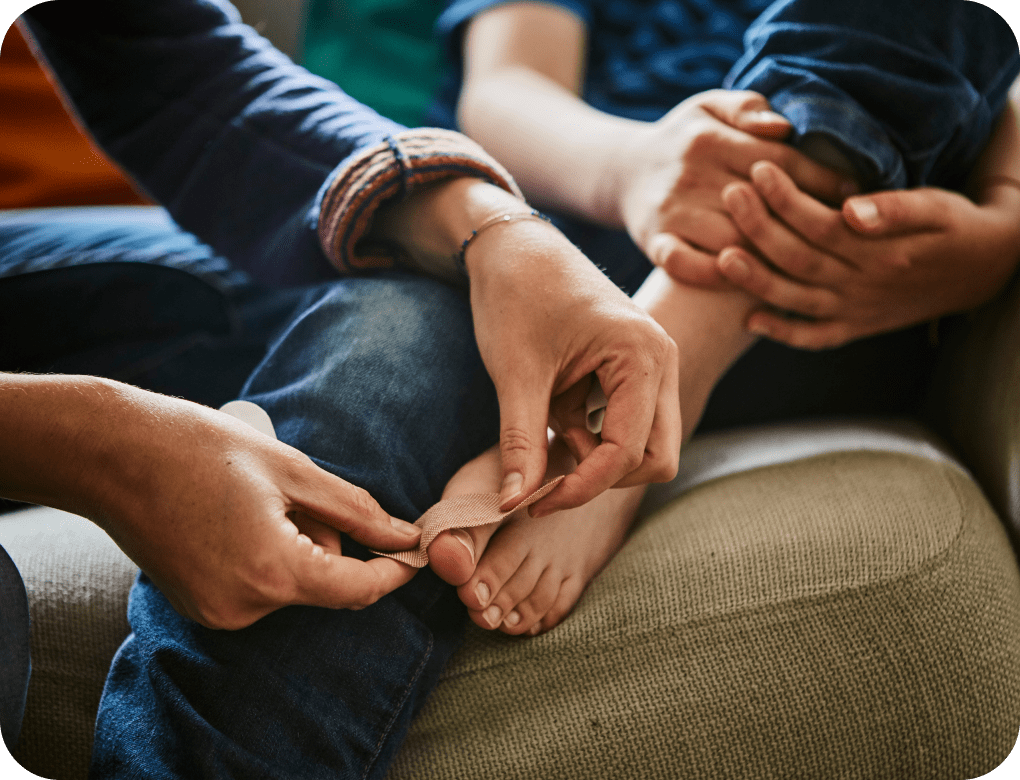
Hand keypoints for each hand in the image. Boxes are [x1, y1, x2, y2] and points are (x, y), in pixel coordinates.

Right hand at [88, 383, 418, 628]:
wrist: (111, 453)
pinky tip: (237, 517)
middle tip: (298, 491)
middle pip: (324, 584)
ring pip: (292, 585)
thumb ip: (355, 511)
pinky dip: (268, 557)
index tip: (416, 549)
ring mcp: (217, 613)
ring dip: (297, 546)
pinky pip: (259, 589)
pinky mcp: (199, 608)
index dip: (394, 571)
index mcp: (273, 570)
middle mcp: (244, 606)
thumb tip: (406, 537)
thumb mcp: (292, 469)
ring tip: (257, 498)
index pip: (358, 590)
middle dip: (330, 541)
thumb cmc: (201, 448)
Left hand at [465, 217, 681, 516]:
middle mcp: (662, 360)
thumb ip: (522, 443)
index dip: (582, 487)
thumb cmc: (515, 296)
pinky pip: (631, 423)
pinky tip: (556, 415)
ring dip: (598, 455)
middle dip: (602, 477)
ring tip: (548, 429)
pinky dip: (595, 435)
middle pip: (656, 458)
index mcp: (642, 354)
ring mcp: (655, 365)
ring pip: (647, 445)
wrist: (513, 246)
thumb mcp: (515, 374)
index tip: (533, 502)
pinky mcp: (638, 369)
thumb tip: (513, 505)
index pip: (628, 452)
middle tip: (546, 474)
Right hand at [612, 89, 855, 285]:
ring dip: (771, 255)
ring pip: (732, 240)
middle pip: (762, 206)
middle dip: (803, 222)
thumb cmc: (685, 140)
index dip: (821, 182)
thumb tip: (784, 129)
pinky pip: (688, 267)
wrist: (625, 172)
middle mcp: (688, 175)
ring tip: (808, 264)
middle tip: (841, 238)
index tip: (853, 197)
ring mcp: (670, 212)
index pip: (780, 163)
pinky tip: (747, 281)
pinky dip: (718, 277)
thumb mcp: (710, 107)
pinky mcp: (654, 242)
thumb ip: (749, 109)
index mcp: (710, 139)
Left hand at [716, 161, 1019, 348]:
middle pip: (800, 258)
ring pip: (797, 299)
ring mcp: (856, 311)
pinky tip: (750, 321)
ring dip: (758, 281)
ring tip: (723, 257)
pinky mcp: (855, 328)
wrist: (983, 271)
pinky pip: (815, 338)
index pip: (821, 223)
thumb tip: (853, 209)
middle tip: (729, 196)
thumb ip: (896, 208)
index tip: (758, 170)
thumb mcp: (937, 208)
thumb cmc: (953, 226)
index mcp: (879, 251)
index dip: (787, 199)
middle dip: (760, 228)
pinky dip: (784, 334)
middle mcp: (862, 285)